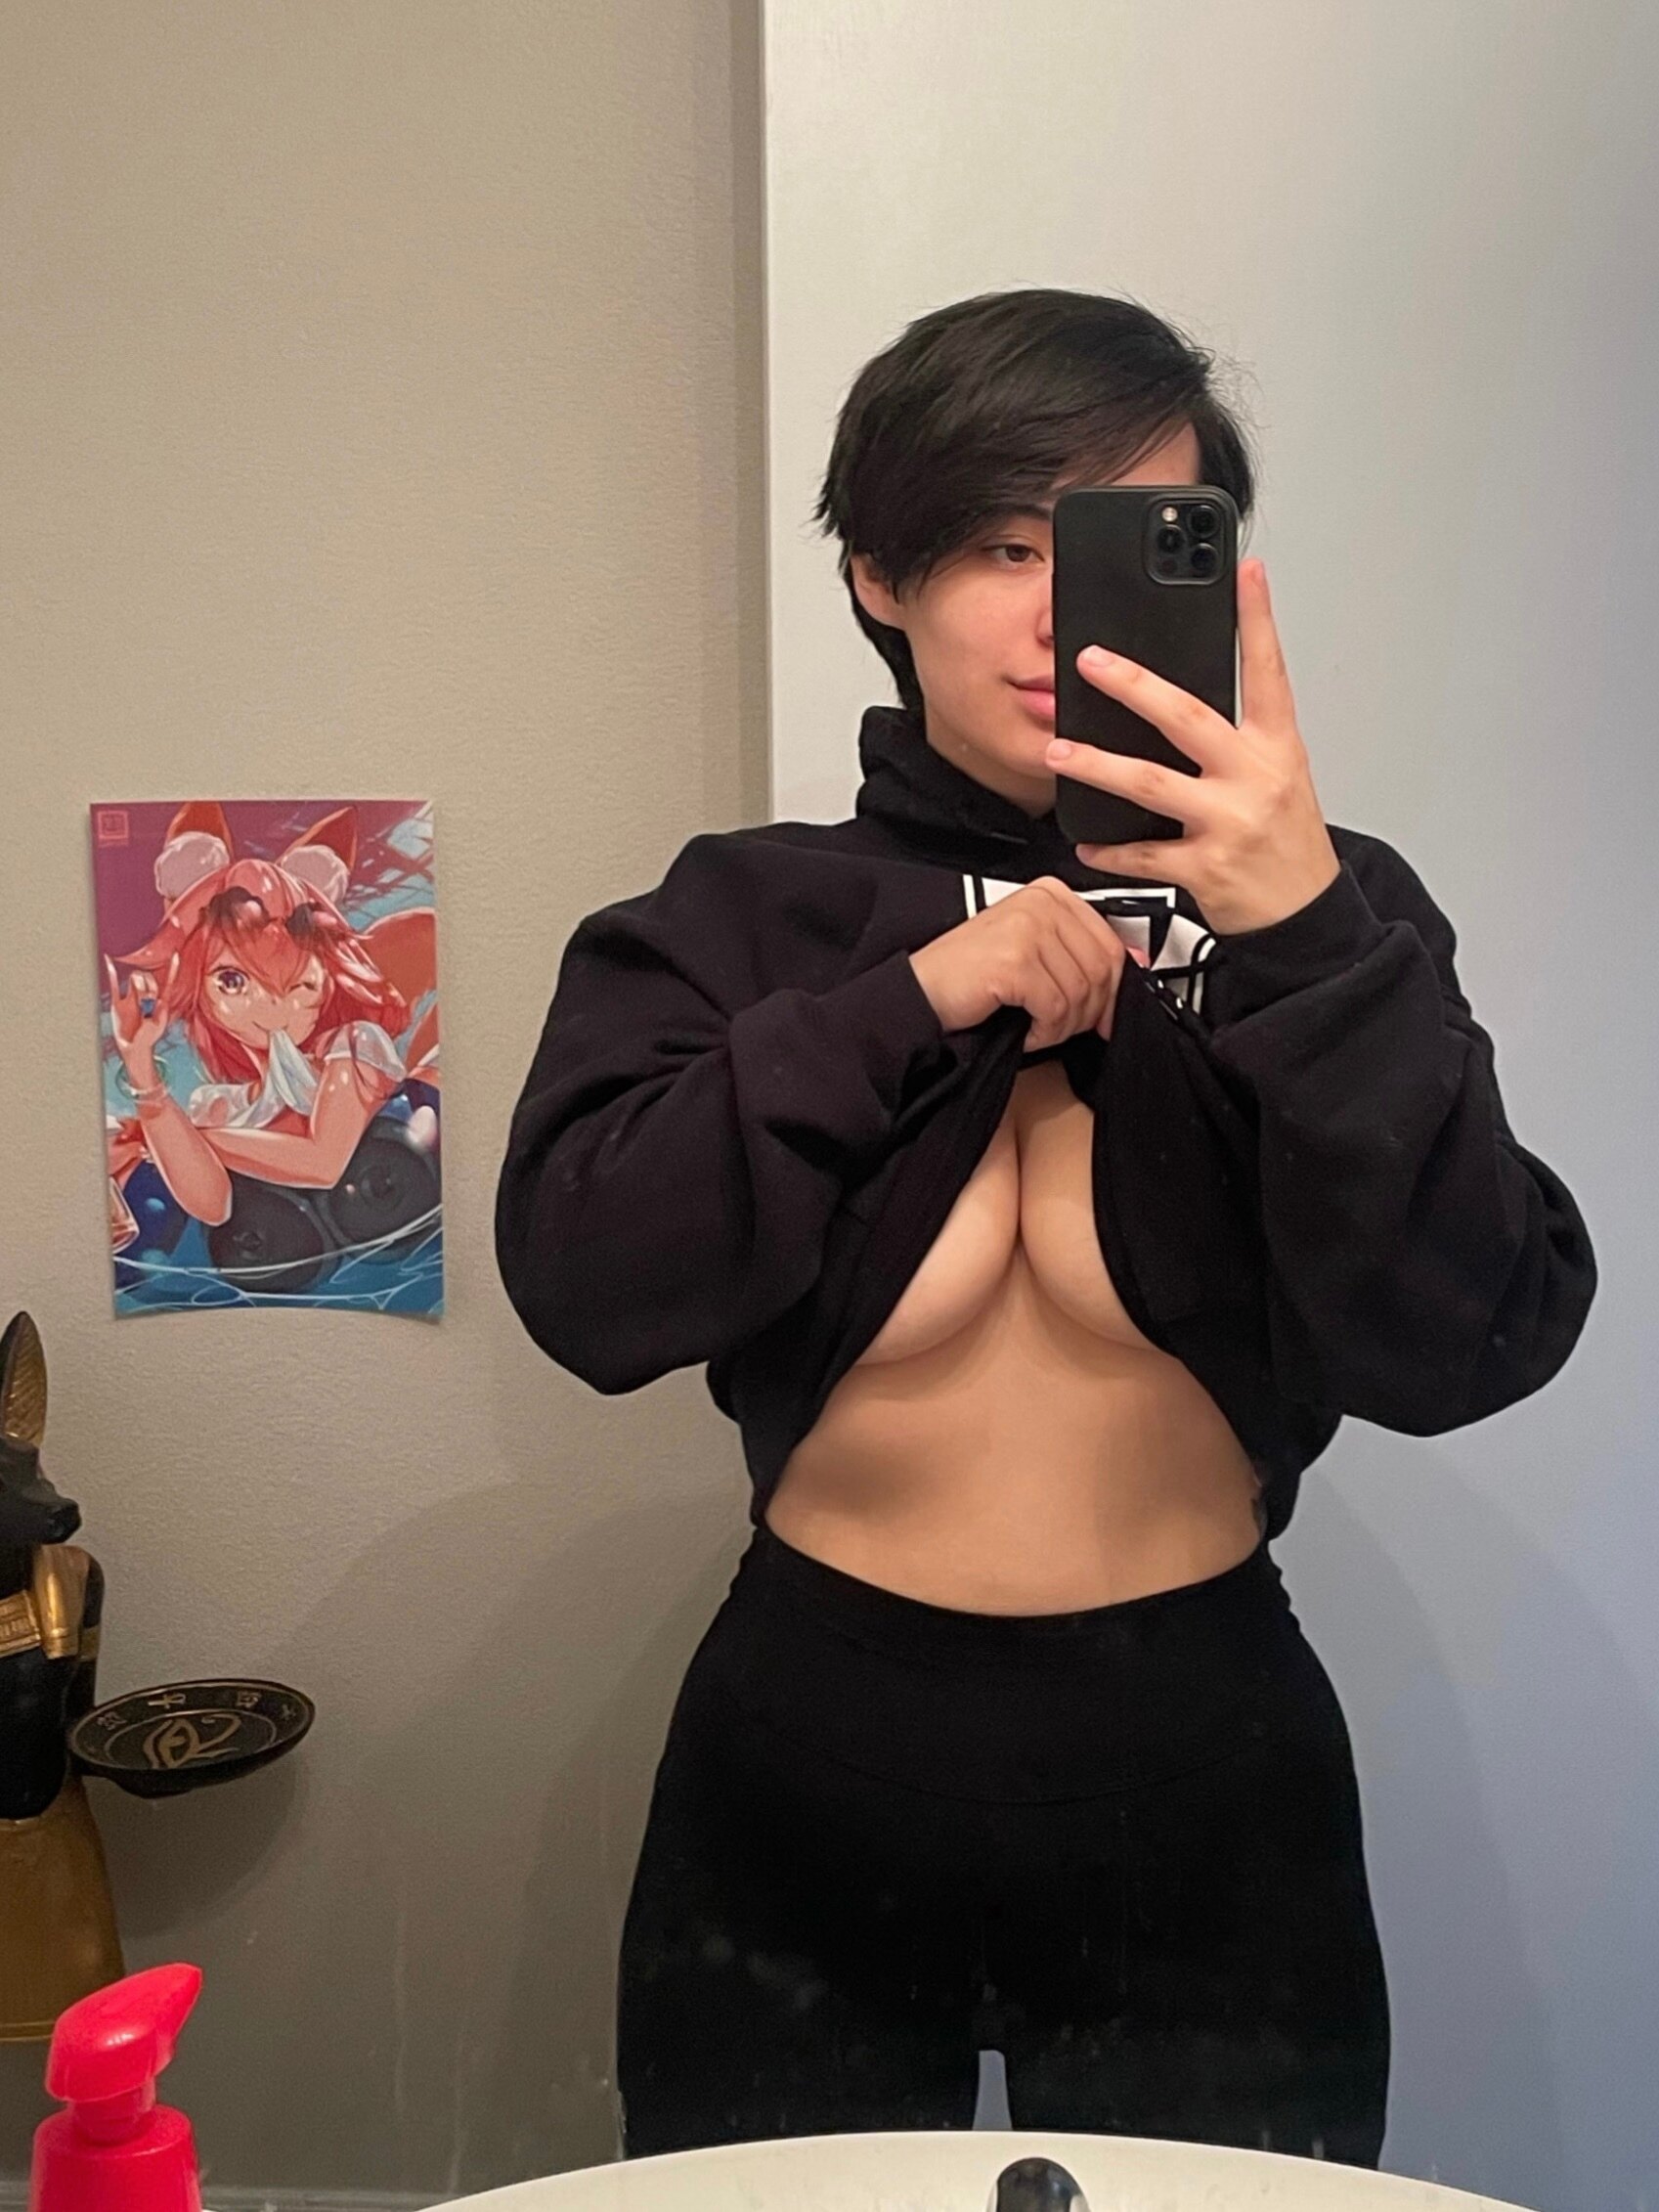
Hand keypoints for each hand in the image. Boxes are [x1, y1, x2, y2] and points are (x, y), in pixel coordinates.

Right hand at [104, 954, 177, 1087]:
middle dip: (149, 985)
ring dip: (137, 984)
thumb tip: (158, 1000)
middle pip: (148, 977)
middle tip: (148, 1001)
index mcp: (159, 1000)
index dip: (172, 969)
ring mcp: (131, 997)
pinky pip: (114, 984)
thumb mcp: (157, 1027)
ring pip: (134, 978)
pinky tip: (109, 960)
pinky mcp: (118, 1003)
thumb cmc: (148, 1038)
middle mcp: (146, 996)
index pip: (166, 982)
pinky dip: (111, 972)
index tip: (176, 954)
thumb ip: (158, 1015)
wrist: (133, 1047)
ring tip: (139, 1001)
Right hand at [909, 876, 1149, 1050]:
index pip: (1110, 945)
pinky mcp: (1014, 959)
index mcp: (1051, 894)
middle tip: (1061, 1027)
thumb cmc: (974, 978)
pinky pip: (1055, 1007)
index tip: (1102, 1016)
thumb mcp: (1039, 958)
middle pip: (1102, 970)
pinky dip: (1042, 1032)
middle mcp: (1041, 903)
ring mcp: (1027, 928)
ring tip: (1035, 1028)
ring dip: (1061, 1026)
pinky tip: (1022, 1029)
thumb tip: (1141, 965)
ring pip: (1081, 993)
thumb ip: (1085, 955)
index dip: (1112, 991)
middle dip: (1087, 1013)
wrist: (920, 994)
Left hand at [1047, 558, 1339, 936]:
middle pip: (1188, 718)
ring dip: (1097, 765)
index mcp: (1277, 747)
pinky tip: (1084, 842)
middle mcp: (1255, 778)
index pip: (1269, 671)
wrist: (1304, 915)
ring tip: (1058, 751)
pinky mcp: (1206, 868)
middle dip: (1135, 686)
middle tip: (1091, 662)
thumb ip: (1237, 739)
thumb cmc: (1287, 843)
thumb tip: (1173, 703)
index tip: (1246, 572)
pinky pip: (1144, 854)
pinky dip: (1109, 849)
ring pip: (1151, 783)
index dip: (1259, 619)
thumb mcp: (1280, 777)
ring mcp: (1229, 823)